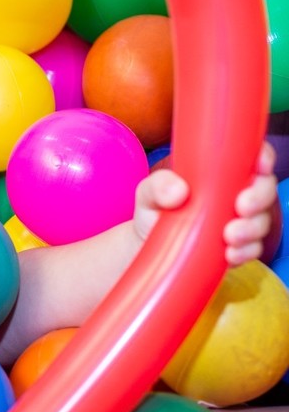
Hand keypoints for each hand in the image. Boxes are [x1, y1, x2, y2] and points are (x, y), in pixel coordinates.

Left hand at [133, 141, 277, 265]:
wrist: (147, 246)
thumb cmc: (154, 210)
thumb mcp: (148, 193)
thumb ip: (158, 185)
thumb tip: (178, 191)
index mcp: (219, 171)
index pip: (252, 156)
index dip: (263, 157)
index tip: (260, 167)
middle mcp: (235, 193)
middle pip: (264, 188)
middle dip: (259, 198)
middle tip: (241, 208)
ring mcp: (240, 220)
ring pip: (262, 220)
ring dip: (252, 228)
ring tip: (230, 236)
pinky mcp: (237, 246)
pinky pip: (253, 248)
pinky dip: (245, 251)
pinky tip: (230, 254)